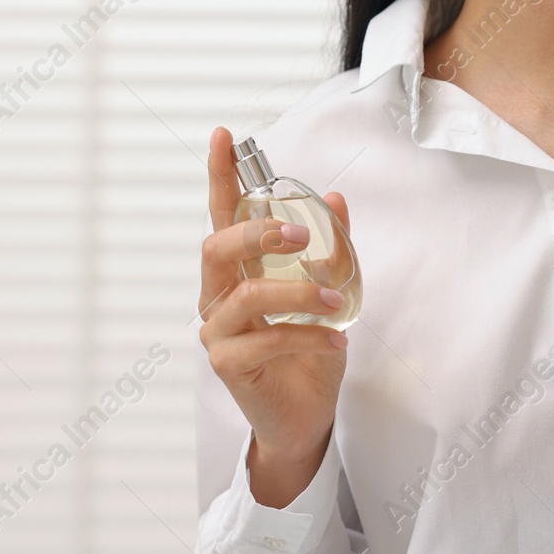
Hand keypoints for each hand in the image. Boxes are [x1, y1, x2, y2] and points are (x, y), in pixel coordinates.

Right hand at [198, 126, 351, 506]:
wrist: (306, 417)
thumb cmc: (309, 353)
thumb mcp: (330, 292)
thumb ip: (330, 248)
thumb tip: (335, 199)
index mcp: (238, 271)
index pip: (223, 216)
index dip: (221, 176)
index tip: (224, 136)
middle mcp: (218, 297)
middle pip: (216, 248)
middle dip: (255, 232)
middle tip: (300, 235)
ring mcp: (218, 332)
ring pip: (244, 296)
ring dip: (296, 291)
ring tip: (335, 300)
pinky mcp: (228, 366)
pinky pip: (265, 340)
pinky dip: (306, 335)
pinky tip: (336, 340)